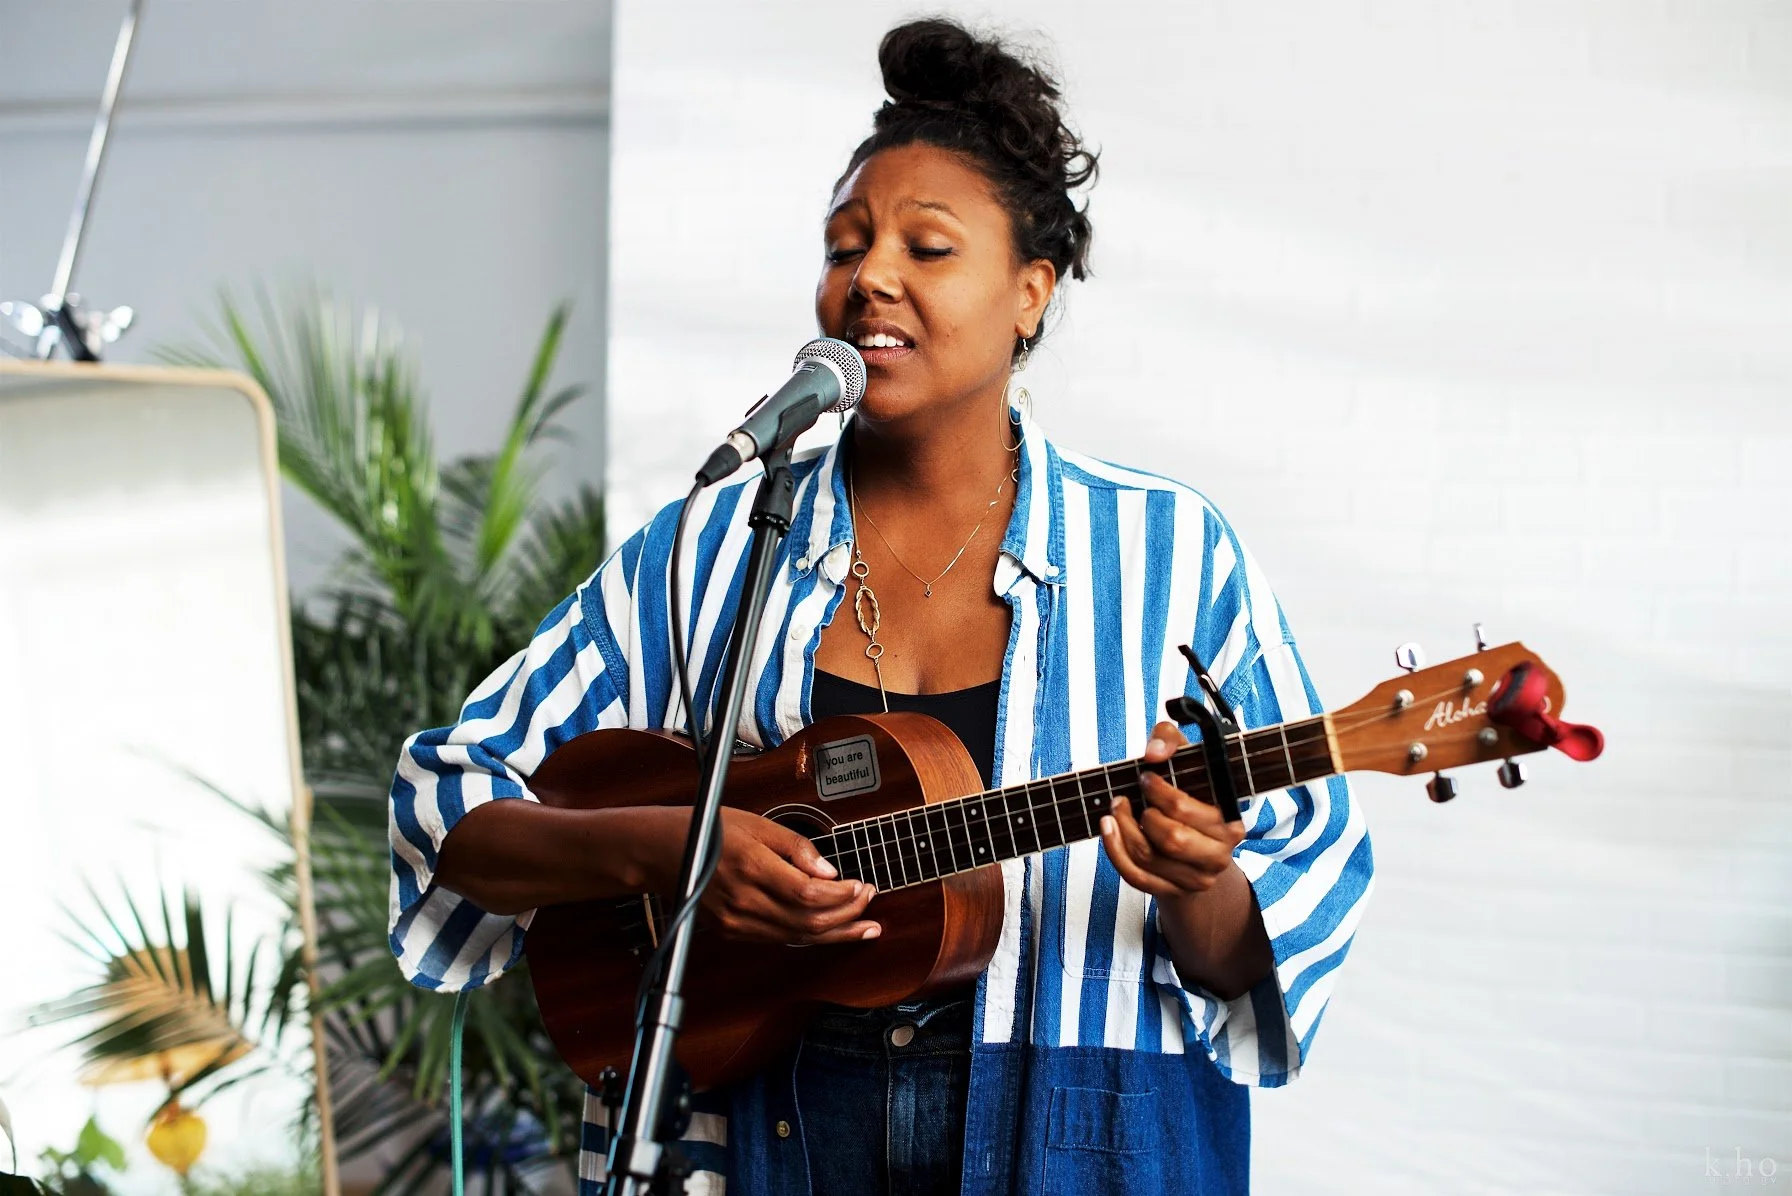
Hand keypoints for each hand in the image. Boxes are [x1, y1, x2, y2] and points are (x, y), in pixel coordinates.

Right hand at [683, 808, 879, 945]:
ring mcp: (737, 922)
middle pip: (808, 921)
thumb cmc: (710, 830)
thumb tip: (829, 872)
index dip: (843, 896)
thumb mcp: (757, 824)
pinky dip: (809, 935)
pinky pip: (780, 939)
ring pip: (798, 937)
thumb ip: (796, 848)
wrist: (662, 853)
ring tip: (863, 925)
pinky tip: (829, 928)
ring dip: (836, 933)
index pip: (809, 894)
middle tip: (870, 902)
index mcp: (752, 867)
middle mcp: (744, 901)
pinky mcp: (733, 932)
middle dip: (848, 916)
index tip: (863, 886)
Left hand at [1098, 721, 1246, 899]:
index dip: (1159, 791)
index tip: (1145, 777)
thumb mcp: (1186, 757)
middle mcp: (1219, 855)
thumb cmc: (1189, 791)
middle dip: (1142, 815)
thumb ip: (1171, 738)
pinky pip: (1137, 877)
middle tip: (1125, 798)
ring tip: (1114, 810)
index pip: (1186, 810)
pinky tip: (1107, 829)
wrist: (1195, 840)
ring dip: (1123, 830)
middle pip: (1172, 839)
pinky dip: (1115, 851)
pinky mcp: (1173, 891)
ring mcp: (1197, 879)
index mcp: (1229, 823)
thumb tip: (1153, 753)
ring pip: (1149, 858)